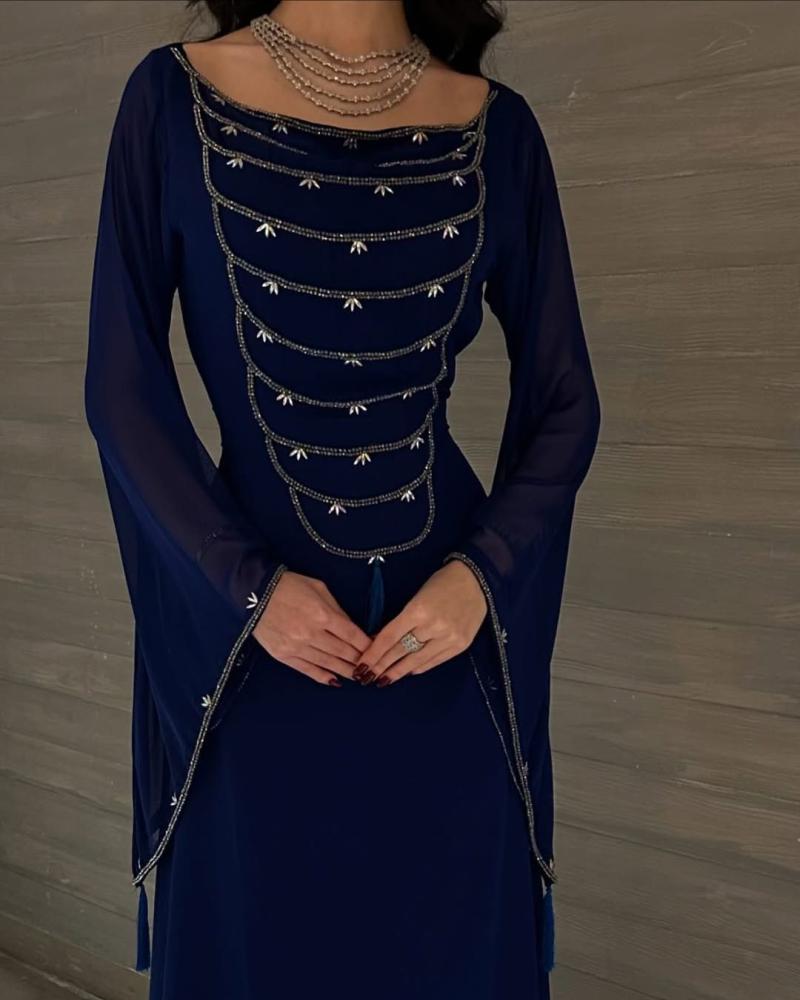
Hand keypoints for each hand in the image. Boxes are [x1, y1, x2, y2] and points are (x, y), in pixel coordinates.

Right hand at [253, 571, 371, 686]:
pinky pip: (307, 669)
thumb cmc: (290, 586)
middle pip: (342, 652)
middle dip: (359, 661)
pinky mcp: (283, 655)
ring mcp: (296, 646)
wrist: (255, 593)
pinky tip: (334, 681)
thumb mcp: (319, 588)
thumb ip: (336, 609)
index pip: (352, 635)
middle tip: (370, 668)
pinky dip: (322, 676)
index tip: (376, 650)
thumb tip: (350, 628)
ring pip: (327, 664)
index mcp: (322, 614)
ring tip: (358, 677)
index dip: (367, 645)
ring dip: (345, 671)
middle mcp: (311, 633)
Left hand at [354, 561, 487, 685]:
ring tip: (383, 680)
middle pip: (401, 652)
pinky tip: (407, 671)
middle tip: (366, 677)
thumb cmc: (442, 583)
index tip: (361, 665)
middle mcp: (434, 627)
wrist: (477, 581)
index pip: (390, 637)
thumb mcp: (417, 596)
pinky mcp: (460, 646)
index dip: (373, 653)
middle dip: (381, 666)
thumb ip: (401, 620)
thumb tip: (379, 639)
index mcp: (419, 610)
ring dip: (398, 672)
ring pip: (417, 661)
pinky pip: (434, 661)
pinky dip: (418, 668)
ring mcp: (449, 638)